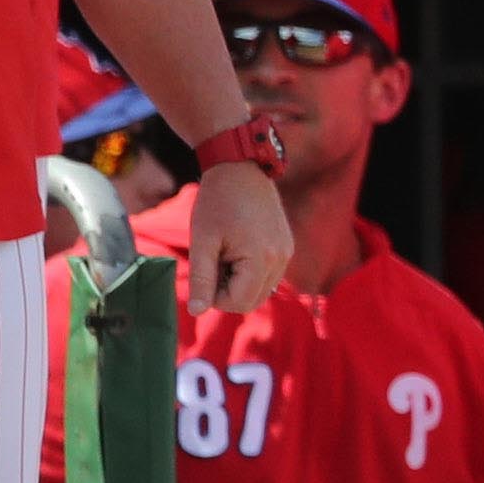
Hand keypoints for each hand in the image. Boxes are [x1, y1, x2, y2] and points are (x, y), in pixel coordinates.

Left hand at [188, 159, 290, 313]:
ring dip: (237, 281)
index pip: (239, 303)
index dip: (214, 296)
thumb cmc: (216, 203)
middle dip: (227, 290)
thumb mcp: (202, 242)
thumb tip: (196, 312)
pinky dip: (248, 271)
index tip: (204, 269)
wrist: (240, 170)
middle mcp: (282, 260)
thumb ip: (201, 279)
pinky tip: (235, 248)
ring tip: (224, 252)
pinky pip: (266, 275)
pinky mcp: (285, 247)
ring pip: (260, 290)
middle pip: (252, 301)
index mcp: (263, 259)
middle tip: (213, 260)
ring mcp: (287, 253)